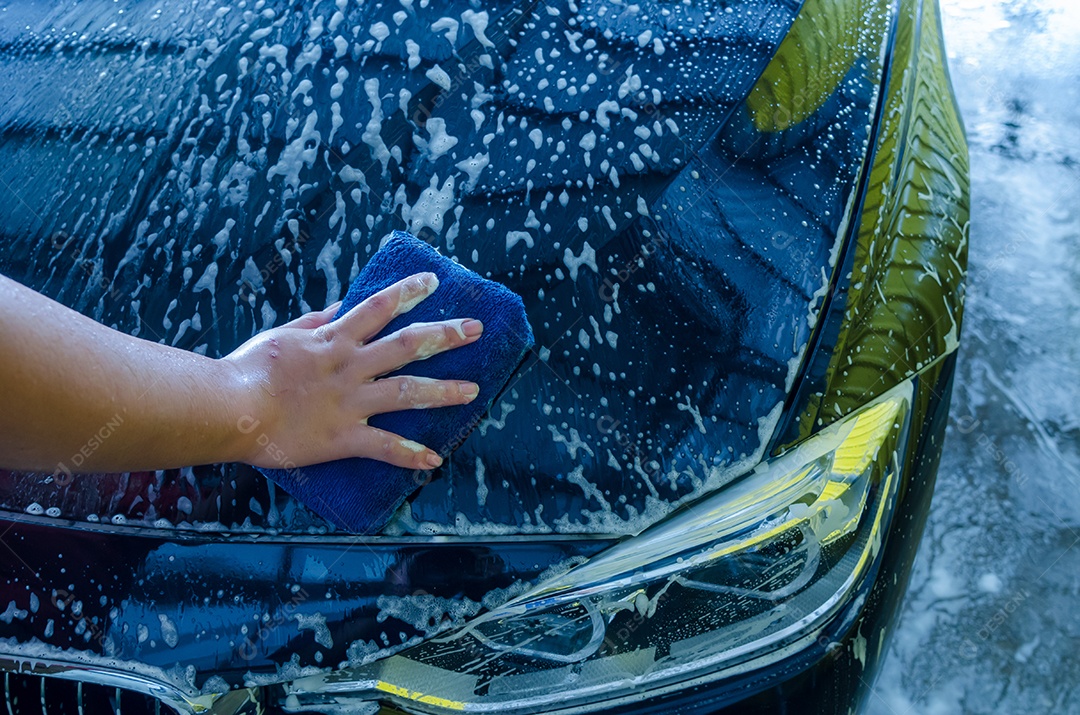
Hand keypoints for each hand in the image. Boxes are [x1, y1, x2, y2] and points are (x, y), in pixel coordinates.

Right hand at [222, 272, 481, 470]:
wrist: (229, 408)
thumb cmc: (246, 371)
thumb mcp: (281, 335)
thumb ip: (314, 321)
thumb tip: (340, 306)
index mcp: (332, 339)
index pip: (378, 307)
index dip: (408, 292)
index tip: (434, 282)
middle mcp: (349, 366)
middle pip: (407, 345)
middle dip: (445, 335)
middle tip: (476, 329)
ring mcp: (349, 402)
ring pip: (407, 392)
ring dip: (443, 391)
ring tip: (474, 392)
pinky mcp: (342, 437)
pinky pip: (383, 446)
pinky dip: (410, 455)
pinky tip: (434, 460)